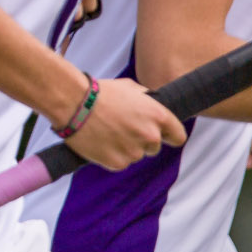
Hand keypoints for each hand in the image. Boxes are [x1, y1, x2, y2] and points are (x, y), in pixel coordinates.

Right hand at [63, 75, 186, 170]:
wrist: (73, 103)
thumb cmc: (100, 92)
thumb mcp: (131, 88)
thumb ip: (148, 101)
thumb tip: (153, 106)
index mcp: (158, 116)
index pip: (179, 137)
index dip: (170, 136)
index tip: (162, 136)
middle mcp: (150, 135)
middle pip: (154, 148)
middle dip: (142, 141)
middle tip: (123, 130)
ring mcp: (134, 151)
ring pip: (136, 155)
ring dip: (125, 148)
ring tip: (107, 133)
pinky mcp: (117, 163)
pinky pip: (120, 163)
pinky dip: (111, 156)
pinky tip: (100, 141)